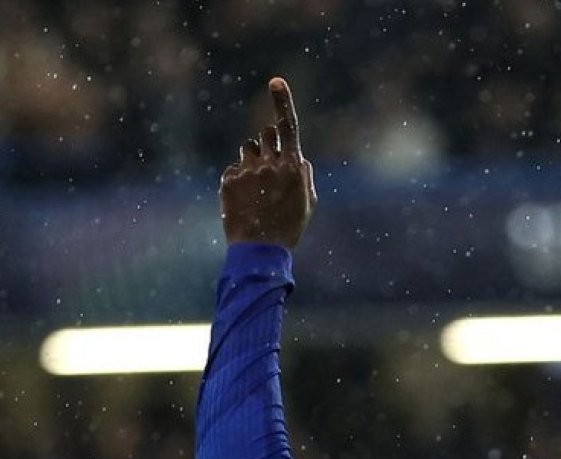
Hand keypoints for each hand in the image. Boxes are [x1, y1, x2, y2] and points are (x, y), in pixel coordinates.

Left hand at [219, 77, 316, 247]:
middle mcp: (269, 163)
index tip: (275, 81)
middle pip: (265, 134)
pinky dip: (238, 180)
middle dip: (268, 143)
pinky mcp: (228, 180)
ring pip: (247, 149)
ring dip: (252, 160)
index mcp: (292, 166)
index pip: (288, 125)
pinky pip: (233, 169)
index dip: (282, 101)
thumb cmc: (289, 227)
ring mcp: (246, 171)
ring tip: (256, 189)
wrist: (260, 251)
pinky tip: (244, 201)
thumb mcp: (308, 203)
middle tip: (270, 166)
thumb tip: (298, 157)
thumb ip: (304, 175)